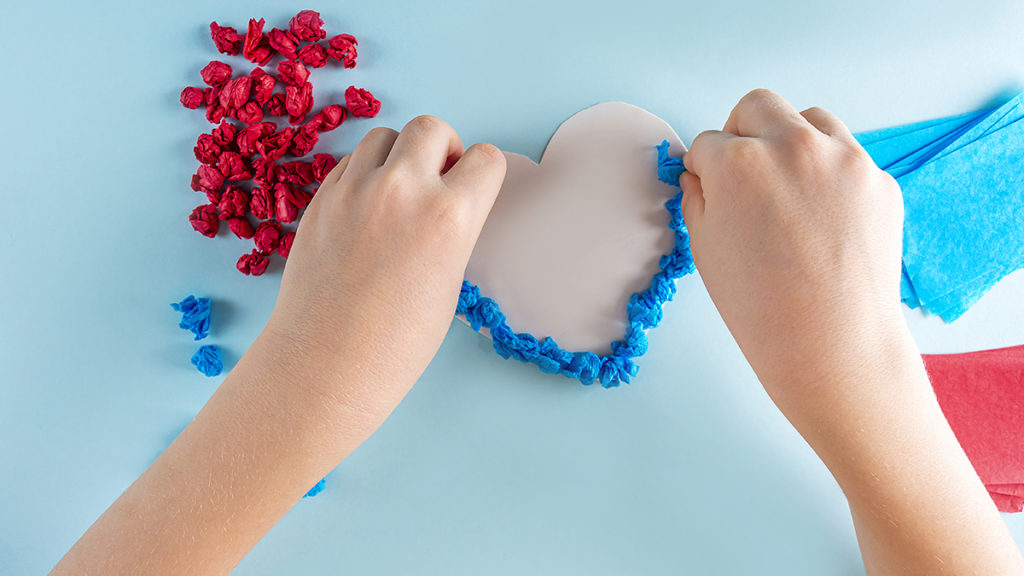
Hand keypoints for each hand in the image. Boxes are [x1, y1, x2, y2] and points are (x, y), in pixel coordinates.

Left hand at [50, 117, 506, 575]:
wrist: (325, 366)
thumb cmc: (396, 344)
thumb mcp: (448, 283)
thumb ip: (451, 230)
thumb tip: (447, 203)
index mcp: (450, 216)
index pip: (484, 158)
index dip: (483, 174)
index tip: (475, 188)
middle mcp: (402, 190)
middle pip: (432, 129)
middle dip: (444, 149)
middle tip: (438, 181)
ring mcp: (354, 190)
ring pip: (386, 136)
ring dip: (399, 155)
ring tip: (398, 194)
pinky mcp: (319, 199)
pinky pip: (350, 163)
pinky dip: (365, 174)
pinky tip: (366, 211)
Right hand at [680, 89, 904, 420]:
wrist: (832, 345)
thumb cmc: (762, 308)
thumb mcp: (705, 250)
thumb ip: (698, 199)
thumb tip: (701, 176)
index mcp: (739, 163)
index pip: (708, 142)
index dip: (704, 168)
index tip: (709, 187)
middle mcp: (793, 147)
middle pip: (757, 106)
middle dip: (742, 132)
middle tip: (742, 170)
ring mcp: (844, 159)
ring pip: (809, 118)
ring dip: (790, 140)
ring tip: (787, 187)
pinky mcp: (879, 180)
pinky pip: (846, 157)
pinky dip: (829, 173)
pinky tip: (822, 216)